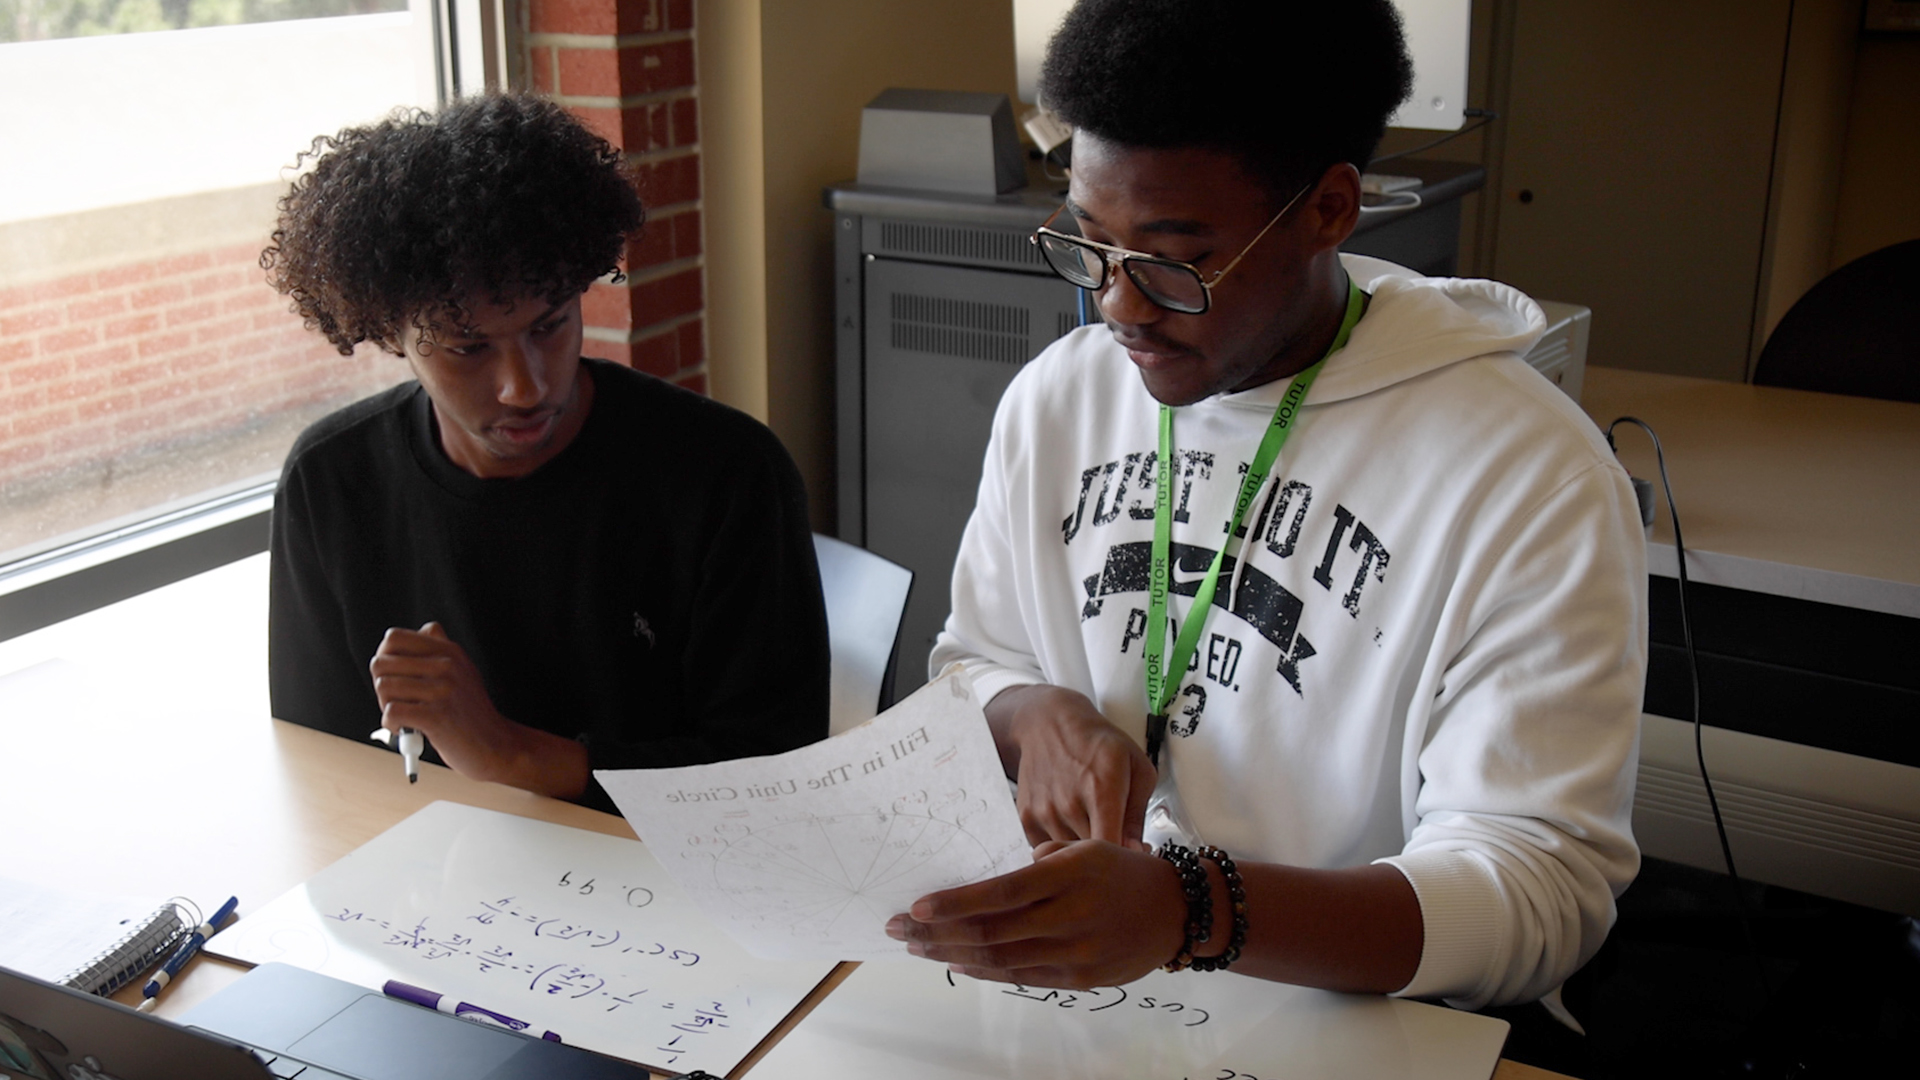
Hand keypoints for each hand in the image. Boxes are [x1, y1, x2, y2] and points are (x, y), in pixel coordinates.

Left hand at [368, 622, 585, 797]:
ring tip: (404, 716)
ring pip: (383, 687)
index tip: (393, 676)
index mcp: (449, 651)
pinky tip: (405, 728)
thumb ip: (442, 649)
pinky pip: (391, 712)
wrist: (495, 745)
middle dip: (382, 686)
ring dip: (386, 707)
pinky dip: (391, 724)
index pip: (394, 639)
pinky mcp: (437, 716)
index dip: (384, 658)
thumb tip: (424, 629)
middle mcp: (447, 666)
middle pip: (381, 663)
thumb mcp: (463, 671)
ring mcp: (443, 690)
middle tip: (399, 701)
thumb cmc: (470, 713)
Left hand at [885, 840, 1185, 988]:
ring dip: (951, 954)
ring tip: (917, 947)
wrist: (1175, 912)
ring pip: (1000, 959)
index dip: (955, 903)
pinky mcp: (1080, 979)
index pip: (1001, 891)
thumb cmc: (1121, 871)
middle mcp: (1071, 915)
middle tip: (898, 927)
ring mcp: (1076, 952)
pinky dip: (985, 971)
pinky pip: (1022, 978)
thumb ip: (1039, 862)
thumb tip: (988, 882)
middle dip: (936, 931)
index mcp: (1070, 873)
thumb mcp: (1084, 847)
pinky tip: (958, 963)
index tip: (917, 905)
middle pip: (991, 931)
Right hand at [987, 685, 1156, 845]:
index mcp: (1102, 790)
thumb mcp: (1137, 768)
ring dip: (1080, 849)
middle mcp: (1069, 803)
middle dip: (1104, 855)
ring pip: (1067, 856)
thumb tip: (1135, 853)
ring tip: (1088, 822)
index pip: (1110, 846)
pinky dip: (1059, 844)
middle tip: (1111, 835)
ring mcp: (1044, 811)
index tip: (1128, 859)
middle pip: (1090, 857)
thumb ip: (1137, 816)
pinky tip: (1069, 822)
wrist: (1050, 724)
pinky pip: (1046, 850)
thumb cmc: (1098, 744)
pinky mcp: (1026, 817)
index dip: (1121, 862)